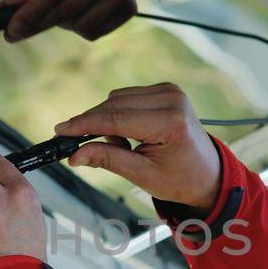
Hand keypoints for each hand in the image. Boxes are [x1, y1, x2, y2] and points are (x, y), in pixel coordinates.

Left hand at [3, 0, 135, 42]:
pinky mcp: (130, 6)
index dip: (31, 12)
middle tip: (15, 32)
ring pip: (81, 25)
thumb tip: (8, 10)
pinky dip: (78, 28)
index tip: (10, 30)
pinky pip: (94, 32)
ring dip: (60, 23)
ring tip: (58, 5)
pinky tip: (77, 10)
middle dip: (37, 23)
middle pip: (67, 9)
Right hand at [55, 84, 220, 210]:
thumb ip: (107, 160)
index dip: (84, 124)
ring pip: (117, 98)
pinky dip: (118, 114)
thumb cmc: (178, 179)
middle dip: (93, 124)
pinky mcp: (165, 89)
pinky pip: (127, 97)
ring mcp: (170, 91)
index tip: (61, 130)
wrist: (206, 173)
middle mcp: (172, 99)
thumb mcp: (141, 175)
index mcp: (170, 122)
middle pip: (114, 105)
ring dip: (107, 120)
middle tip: (78, 146)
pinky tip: (128, 134)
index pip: (116, 118)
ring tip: (122, 146)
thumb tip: (74, 155)